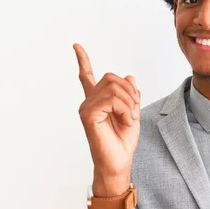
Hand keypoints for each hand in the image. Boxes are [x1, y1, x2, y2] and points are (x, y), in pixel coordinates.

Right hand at [74, 43, 140, 190]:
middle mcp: (89, 102)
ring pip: (113, 87)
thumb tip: (129, 75)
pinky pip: (111, 100)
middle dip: (129, 91)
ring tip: (129, 118)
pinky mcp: (88, 115)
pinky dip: (125, 108)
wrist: (119, 162)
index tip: (76, 46)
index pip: (86, 77)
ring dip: (129, 102)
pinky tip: (125, 120)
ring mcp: (86, 108)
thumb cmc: (122, 142)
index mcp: (98, 101)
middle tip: (134, 111)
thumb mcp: (132, 113)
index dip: (82, 60)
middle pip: (111, 77)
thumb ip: (130, 95)